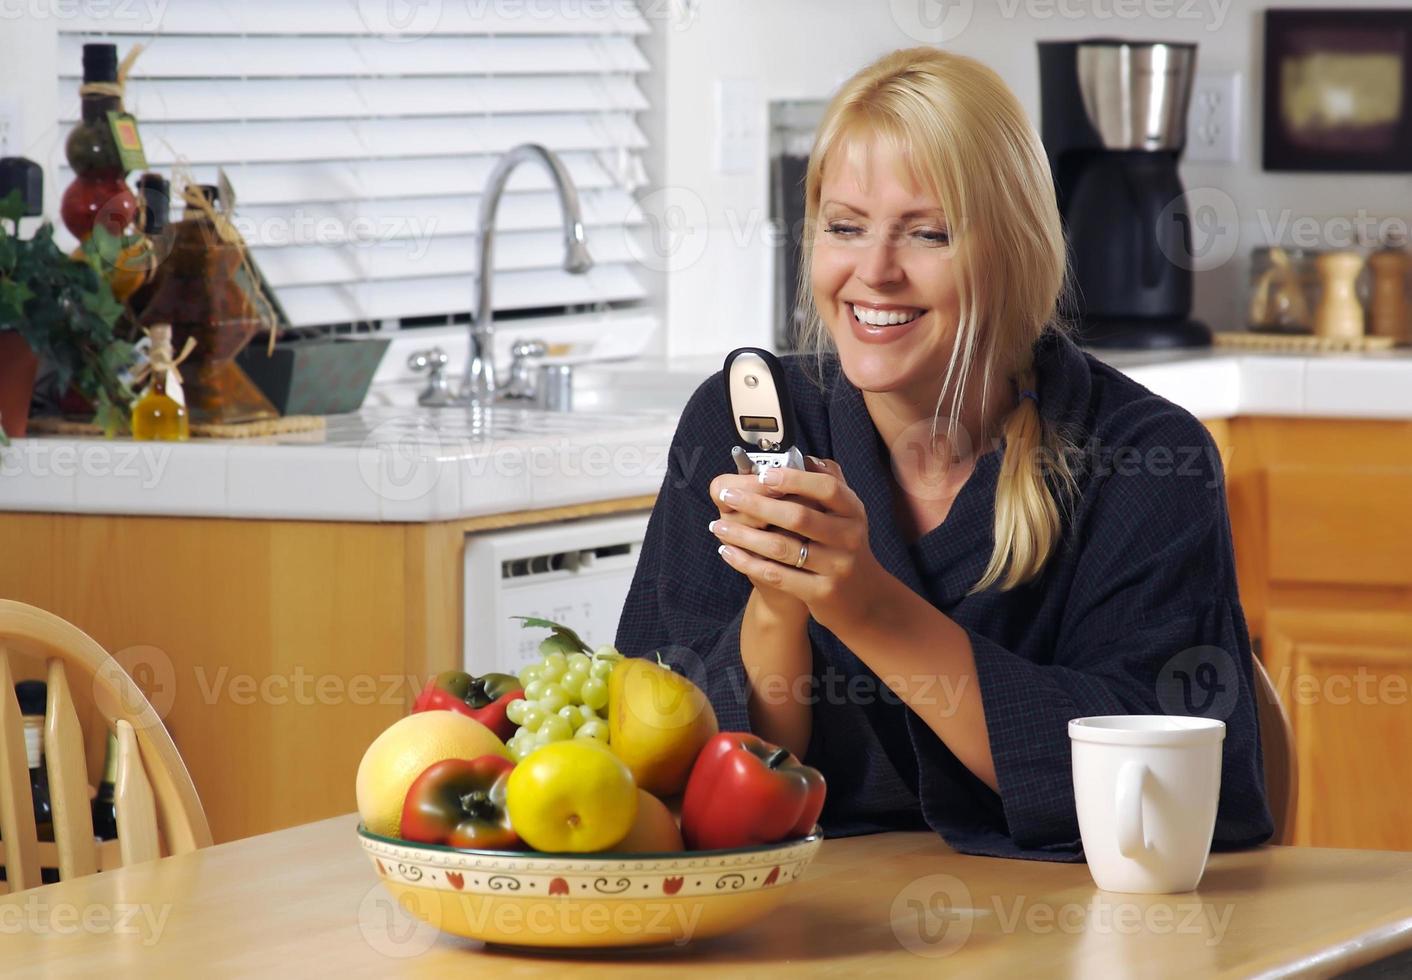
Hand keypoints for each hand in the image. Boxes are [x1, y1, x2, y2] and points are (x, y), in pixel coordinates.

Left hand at [709, 457, 886, 631]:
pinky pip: (776, 575)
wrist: (862, 598)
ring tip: (717, 526)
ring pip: (782, 548)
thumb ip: (829, 483)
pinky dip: (748, 563)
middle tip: (727, 497)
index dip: (795, 480)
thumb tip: (805, 458)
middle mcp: (848, 537)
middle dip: (757, 504)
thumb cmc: (843, 545)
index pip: (827, 488)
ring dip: (744, 535)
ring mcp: (836, 566)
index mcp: (853, 511)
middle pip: (799, 516)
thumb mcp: (845, 514)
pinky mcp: (820, 592)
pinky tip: (728, 552)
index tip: (762, 475)